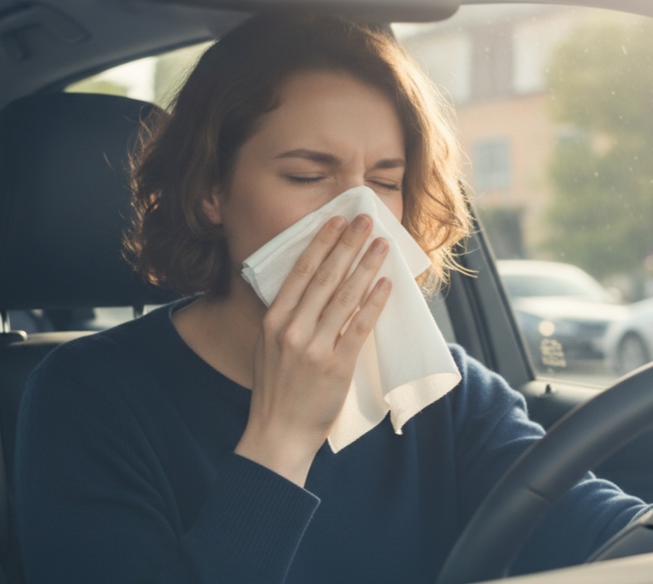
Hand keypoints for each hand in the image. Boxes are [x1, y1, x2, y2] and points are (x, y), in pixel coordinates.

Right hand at [234, 214, 391, 486]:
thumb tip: (307, 287)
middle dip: (347, 244)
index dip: (320, 243)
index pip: (300, 272)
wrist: (277, 434)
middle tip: (364, 220)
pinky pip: (359, 328)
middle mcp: (291, 330)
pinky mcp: (336, 367)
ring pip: (345, 297)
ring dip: (365, 267)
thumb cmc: (275, 390)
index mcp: (273, 321)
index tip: (335, 220)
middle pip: (324, 277)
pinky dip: (373, 304)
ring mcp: (314, 349)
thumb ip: (284, 318)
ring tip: (380, 245)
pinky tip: (385, 284)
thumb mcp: (267, 346)